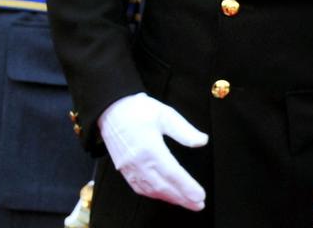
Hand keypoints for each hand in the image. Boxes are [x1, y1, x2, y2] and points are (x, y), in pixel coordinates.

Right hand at [98, 92, 207, 210]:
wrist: (111, 109)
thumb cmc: (137, 109)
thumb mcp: (164, 113)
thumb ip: (184, 130)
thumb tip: (202, 141)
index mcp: (149, 147)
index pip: (172, 173)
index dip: (187, 187)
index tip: (200, 196)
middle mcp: (138, 161)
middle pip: (163, 187)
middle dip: (183, 198)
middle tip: (198, 204)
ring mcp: (129, 167)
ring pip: (151, 190)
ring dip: (170, 198)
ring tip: (186, 202)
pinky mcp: (123, 169)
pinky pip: (140, 188)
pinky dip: (154, 195)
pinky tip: (164, 195)